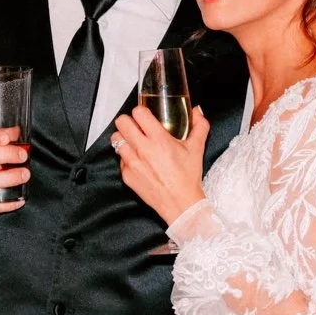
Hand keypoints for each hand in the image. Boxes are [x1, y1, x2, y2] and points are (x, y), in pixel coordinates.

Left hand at [111, 105, 208, 223]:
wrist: (180, 204)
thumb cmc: (187, 178)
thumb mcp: (197, 149)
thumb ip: (199, 126)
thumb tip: (197, 111)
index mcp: (159, 139)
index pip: (138, 113)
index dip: (140, 111)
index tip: (144, 114)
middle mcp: (143, 149)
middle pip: (122, 123)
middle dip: (128, 121)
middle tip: (136, 126)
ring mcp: (132, 163)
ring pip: (116, 139)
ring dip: (124, 137)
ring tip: (133, 141)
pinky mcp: (127, 175)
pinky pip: (120, 159)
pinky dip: (126, 156)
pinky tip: (137, 160)